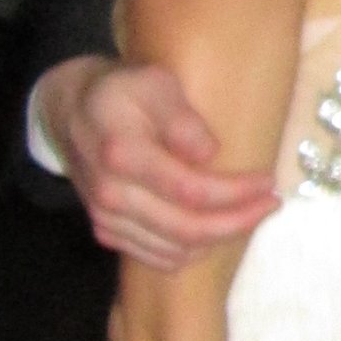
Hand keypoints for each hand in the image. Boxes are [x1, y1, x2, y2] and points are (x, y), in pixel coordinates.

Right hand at [47, 57, 279, 269]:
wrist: (71, 110)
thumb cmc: (122, 91)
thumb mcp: (155, 83)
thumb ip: (181, 119)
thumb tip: (209, 154)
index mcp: (124, 155)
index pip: (191, 191)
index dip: (236, 194)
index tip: (269, 184)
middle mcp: (111, 195)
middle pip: (187, 230)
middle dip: (238, 222)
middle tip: (270, 205)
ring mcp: (105, 218)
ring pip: (174, 251)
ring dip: (219, 239)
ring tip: (248, 214)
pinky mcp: (105, 230)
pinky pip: (155, 257)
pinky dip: (191, 250)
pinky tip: (214, 228)